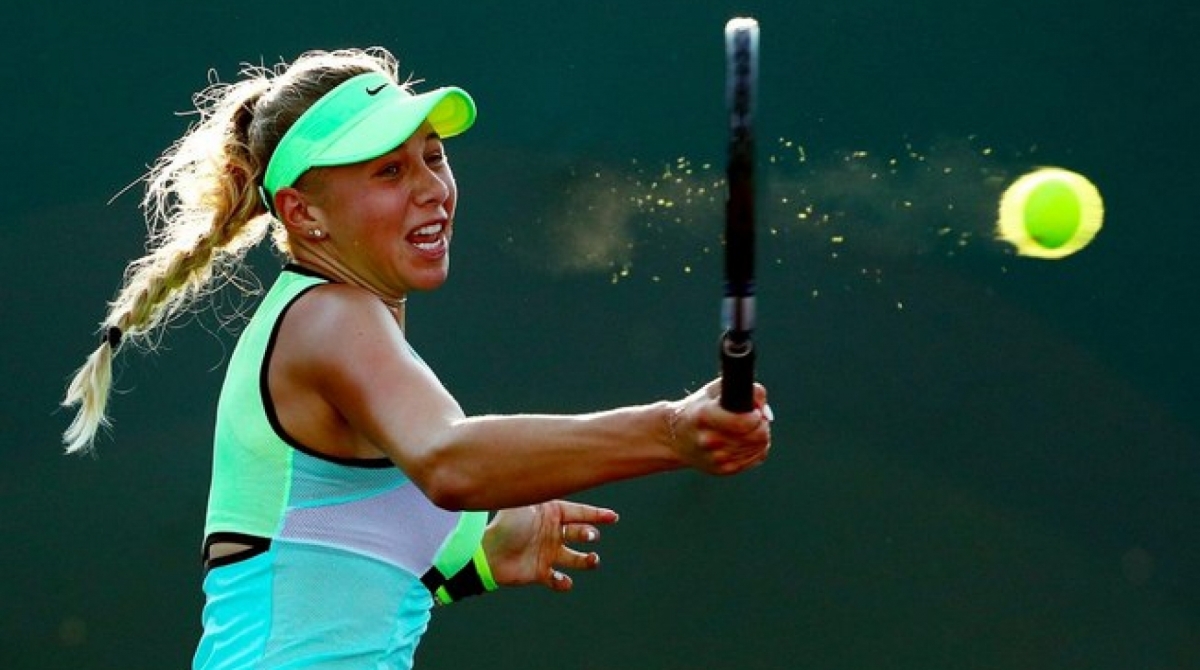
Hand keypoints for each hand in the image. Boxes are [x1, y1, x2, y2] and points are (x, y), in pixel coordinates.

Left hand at [482, 500, 619, 591]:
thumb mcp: (522, 502)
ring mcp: (548, 553)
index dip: (597, 515)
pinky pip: (558, 580)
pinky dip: (563, 583)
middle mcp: (552, 533)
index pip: (579, 513)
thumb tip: (552, 468)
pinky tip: (564, 580)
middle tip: (590, 536)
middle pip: (580, 533)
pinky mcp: (540, 573)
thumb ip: (537, 489)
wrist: (485, 553)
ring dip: (586, 560)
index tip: (613, 517)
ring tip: (591, 560)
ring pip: (576, 558)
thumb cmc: (504, 525)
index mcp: (551, 514)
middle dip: (588, 534)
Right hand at [667, 378, 771, 475]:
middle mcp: (709, 440)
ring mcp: (716, 458)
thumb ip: (741, 389)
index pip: (743, 423)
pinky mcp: (723, 470)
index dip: (756, 416)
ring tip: (749, 427)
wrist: (674, 438)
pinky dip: (757, 448)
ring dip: (760, 435)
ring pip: (759, 447)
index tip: (754, 411)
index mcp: (704, 416)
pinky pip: (756, 458)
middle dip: (762, 424)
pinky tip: (747, 440)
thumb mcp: (714, 391)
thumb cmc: (698, 409)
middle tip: (756, 417)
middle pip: (756, 436)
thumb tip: (763, 408)